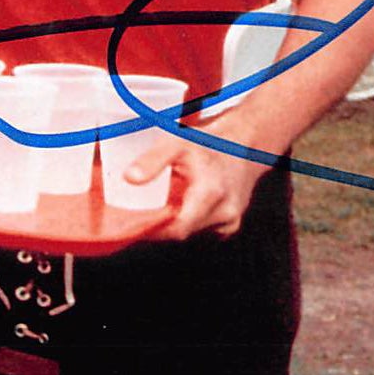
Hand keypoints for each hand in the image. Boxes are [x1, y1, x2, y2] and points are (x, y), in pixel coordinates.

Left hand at [122, 137, 273, 240]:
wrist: (243, 145)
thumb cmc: (209, 143)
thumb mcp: (177, 143)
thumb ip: (153, 160)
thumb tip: (130, 178)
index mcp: (211, 193)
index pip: (177, 228)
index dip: (153, 230)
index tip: (133, 222)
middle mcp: (225, 211)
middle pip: (182, 231)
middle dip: (161, 224)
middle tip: (143, 209)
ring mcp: (230, 219)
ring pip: (192, 231)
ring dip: (176, 221)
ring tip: (167, 199)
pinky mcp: (231, 223)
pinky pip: (203, 229)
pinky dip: (189, 220)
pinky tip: (185, 204)